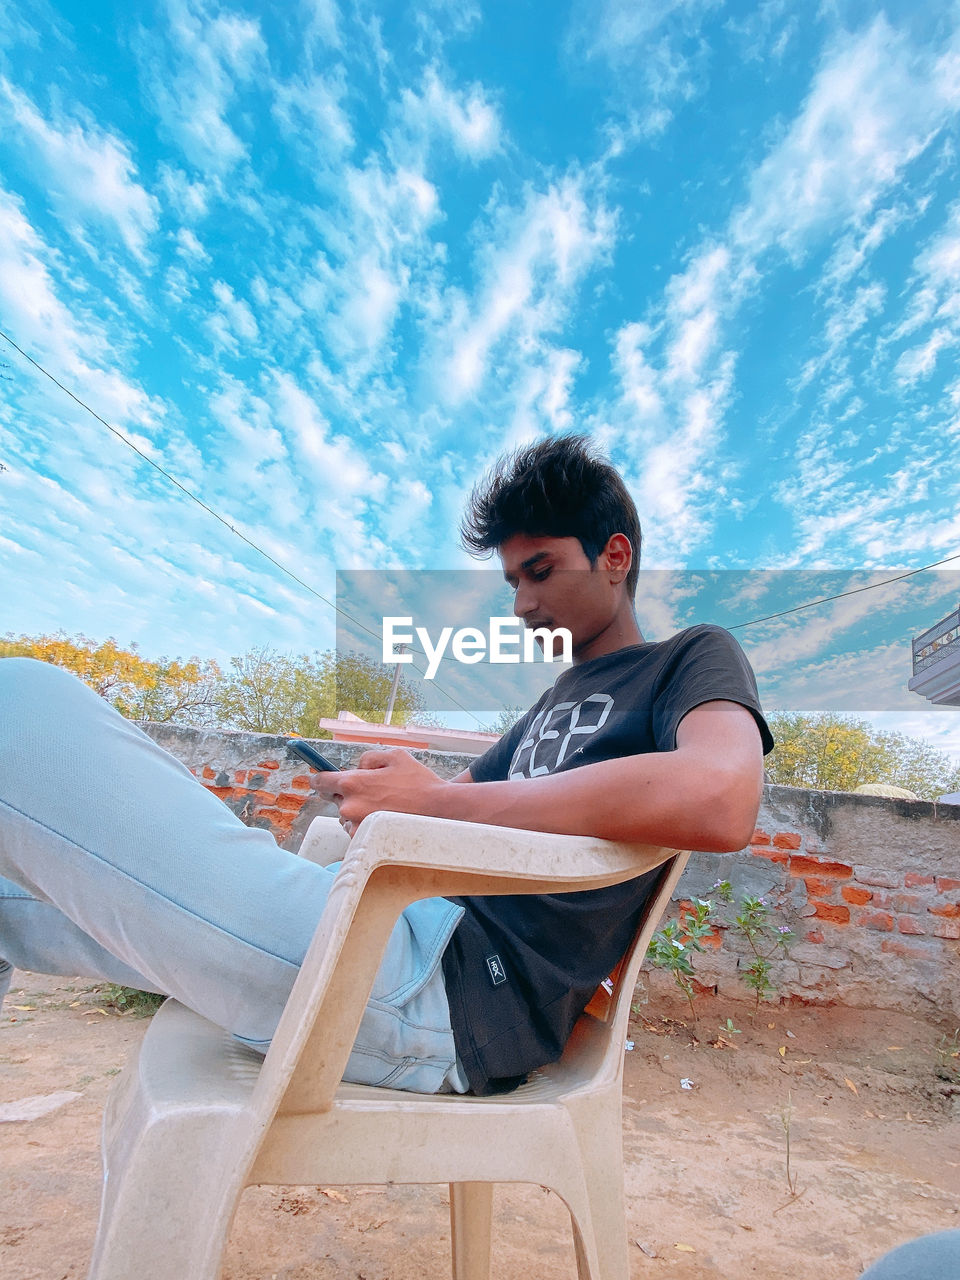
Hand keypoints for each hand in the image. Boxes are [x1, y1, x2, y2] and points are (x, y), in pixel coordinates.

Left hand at [309, 749, 447, 832]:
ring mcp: (356, 825)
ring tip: (384, 806)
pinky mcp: (366, 839)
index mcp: (353, 782)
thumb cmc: (418, 783)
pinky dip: (365, 823)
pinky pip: (357, 829)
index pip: (321, 781)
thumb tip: (357, 766)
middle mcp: (350, 805)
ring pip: (347, 814)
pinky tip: (385, 817)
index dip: (319, 779)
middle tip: (373, 791)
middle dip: (349, 793)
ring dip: (357, 809)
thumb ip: (368, 758)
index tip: (319, 779)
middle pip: (336, 798)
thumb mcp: (395, 756)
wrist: (438, 811)